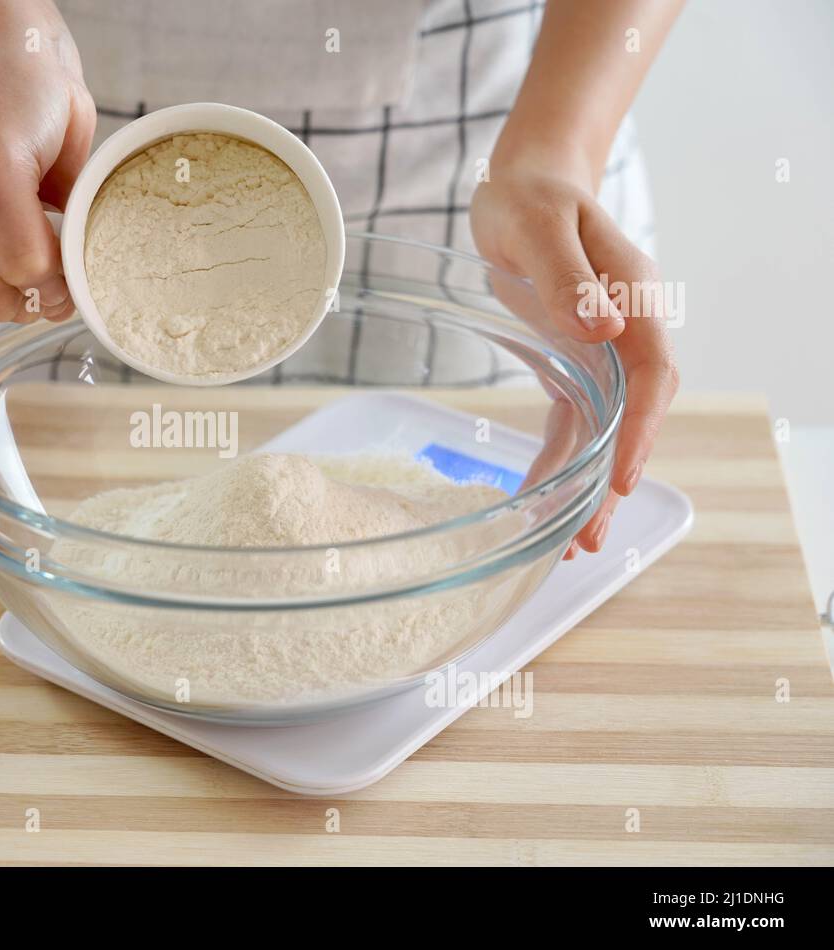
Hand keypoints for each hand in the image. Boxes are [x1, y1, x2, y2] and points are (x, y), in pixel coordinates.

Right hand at [0, 0, 94, 323]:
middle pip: (13, 303)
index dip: (26, 266)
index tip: (27, 207)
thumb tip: (50, 299)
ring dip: (59, 245)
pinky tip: (51, 196)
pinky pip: (57, 271)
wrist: (25, 55)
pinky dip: (70, 239)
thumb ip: (20, 250)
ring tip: (38, 189)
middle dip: (41, 255)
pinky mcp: (11, 240)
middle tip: (34, 193)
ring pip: (40, 291)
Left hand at [470, 166, 678, 556]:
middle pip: (632, 416)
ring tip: (572, 542)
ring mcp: (600, 349)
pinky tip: (543, 498)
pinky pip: (569, 419)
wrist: (524, 182)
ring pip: (603, 428)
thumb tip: (605, 329)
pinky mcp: (570, 360)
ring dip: (587, 484)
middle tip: (590, 537)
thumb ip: (568, 277)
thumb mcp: (541, 226)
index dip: (639, 429)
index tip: (619, 476)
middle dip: (613, 477)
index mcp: (632, 298)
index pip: (650, 375)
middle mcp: (624, 332)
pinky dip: (559, 460)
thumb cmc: (531, 196)